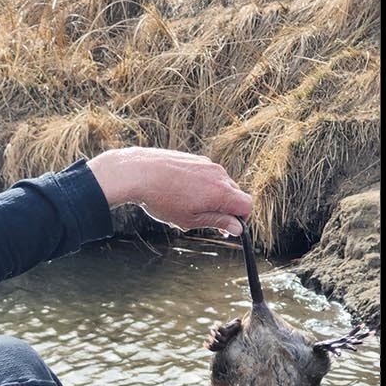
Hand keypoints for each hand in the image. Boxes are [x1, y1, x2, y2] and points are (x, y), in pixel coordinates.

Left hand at [87, 147, 253, 235]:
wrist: (138, 173)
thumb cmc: (162, 199)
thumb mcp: (190, 219)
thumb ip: (217, 221)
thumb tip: (237, 228)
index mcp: (221, 191)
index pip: (247, 205)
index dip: (241, 219)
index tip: (227, 228)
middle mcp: (219, 174)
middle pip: (235, 194)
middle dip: (226, 209)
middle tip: (205, 220)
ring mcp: (207, 163)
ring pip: (220, 184)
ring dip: (213, 197)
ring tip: (188, 206)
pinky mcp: (195, 158)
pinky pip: (207, 174)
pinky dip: (201, 185)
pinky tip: (180, 192)